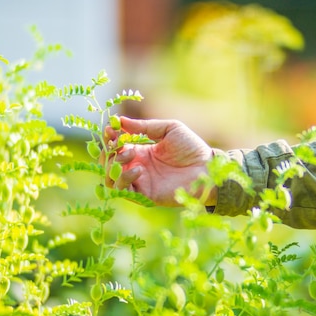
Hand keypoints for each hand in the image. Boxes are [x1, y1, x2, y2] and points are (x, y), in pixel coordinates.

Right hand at [103, 117, 217, 206]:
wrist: (207, 168)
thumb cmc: (192, 148)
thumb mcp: (169, 129)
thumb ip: (145, 126)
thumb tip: (121, 120)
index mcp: (141, 152)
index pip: (116, 146)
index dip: (109, 138)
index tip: (110, 128)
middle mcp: (137, 167)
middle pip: (108, 163)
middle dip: (109, 151)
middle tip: (119, 143)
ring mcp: (140, 182)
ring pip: (111, 178)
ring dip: (114, 165)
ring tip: (129, 153)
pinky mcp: (145, 195)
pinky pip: (125, 190)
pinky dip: (125, 179)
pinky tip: (138, 170)